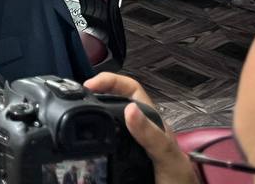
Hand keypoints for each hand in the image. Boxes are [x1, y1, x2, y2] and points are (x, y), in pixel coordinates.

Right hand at [84, 74, 198, 183]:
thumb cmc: (180, 181)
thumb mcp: (167, 156)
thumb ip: (152, 135)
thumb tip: (130, 109)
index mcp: (152, 122)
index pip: (130, 89)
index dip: (110, 81)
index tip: (89, 85)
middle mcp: (139, 130)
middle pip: (114, 100)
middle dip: (94, 94)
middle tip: (74, 98)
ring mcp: (129, 144)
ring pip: (107, 120)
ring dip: (91, 114)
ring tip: (74, 113)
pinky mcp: (120, 159)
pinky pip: (102, 142)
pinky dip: (90, 138)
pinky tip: (82, 142)